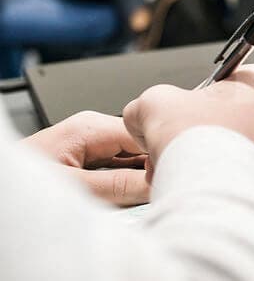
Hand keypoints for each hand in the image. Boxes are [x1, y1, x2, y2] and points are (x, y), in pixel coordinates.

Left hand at [23, 111, 149, 206]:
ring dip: (140, 175)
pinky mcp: (87, 158)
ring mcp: (90, 143)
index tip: (167, 179)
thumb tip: (157, 183)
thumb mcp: (73, 189)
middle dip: (152, 167)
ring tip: (144, 194)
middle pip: (141, 143)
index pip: (144, 133)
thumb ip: (118, 186)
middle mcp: (93, 129)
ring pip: (133, 155)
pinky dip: (127, 179)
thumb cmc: (18, 185)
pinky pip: (120, 165)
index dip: (161, 155)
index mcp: (90, 127)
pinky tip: (129, 193)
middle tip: (159, 191)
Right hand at [123, 65, 253, 178]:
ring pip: (234, 145)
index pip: (226, 81)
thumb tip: (142, 117)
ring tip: (183, 163)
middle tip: (179, 141)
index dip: (197, 97)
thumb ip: (148, 103)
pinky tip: (197, 179)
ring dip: (206, 153)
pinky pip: (240, 170)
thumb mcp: (155, 103)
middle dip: (200, 130)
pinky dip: (218, 174)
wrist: (209, 188)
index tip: (184, 110)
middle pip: (230, 116)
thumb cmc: (195, 140)